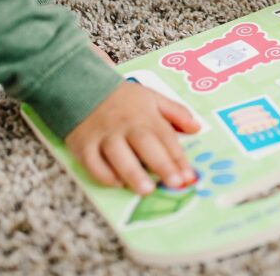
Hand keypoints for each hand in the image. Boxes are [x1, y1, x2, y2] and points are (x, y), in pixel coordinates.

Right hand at [65, 81, 199, 194]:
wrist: (82, 88)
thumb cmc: (123, 98)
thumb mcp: (152, 97)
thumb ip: (176, 112)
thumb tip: (197, 128)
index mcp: (145, 114)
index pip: (165, 136)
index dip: (178, 156)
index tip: (190, 176)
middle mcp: (125, 125)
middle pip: (145, 145)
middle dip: (162, 165)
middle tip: (175, 184)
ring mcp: (103, 136)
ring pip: (119, 156)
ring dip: (133, 174)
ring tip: (147, 191)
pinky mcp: (83, 145)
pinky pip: (93, 164)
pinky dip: (104, 176)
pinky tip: (118, 184)